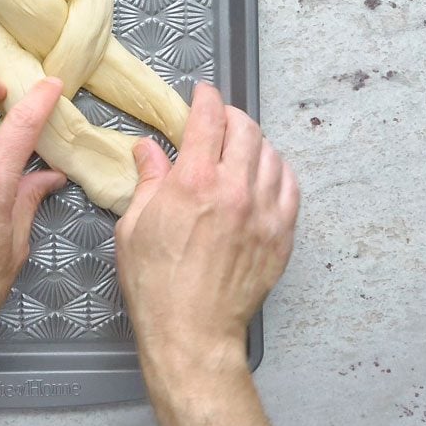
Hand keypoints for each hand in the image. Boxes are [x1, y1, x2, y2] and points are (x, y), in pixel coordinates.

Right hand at [115, 82, 298, 425]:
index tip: (203, 94)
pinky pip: (291, 187)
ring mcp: (264, 213)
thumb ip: (148, 180)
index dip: (206, 98)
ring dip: (254, 143)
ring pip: (271, 154)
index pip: (208, 119)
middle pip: (246, 129)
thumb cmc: (156, 284)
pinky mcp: (281, 235)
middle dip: (231, 117)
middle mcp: (235, 190)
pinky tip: (265, 176)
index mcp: (194, 183)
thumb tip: (148, 150)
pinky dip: (278, 172)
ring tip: (241, 149)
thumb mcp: (134, 226)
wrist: (192, 332)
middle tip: (218, 121)